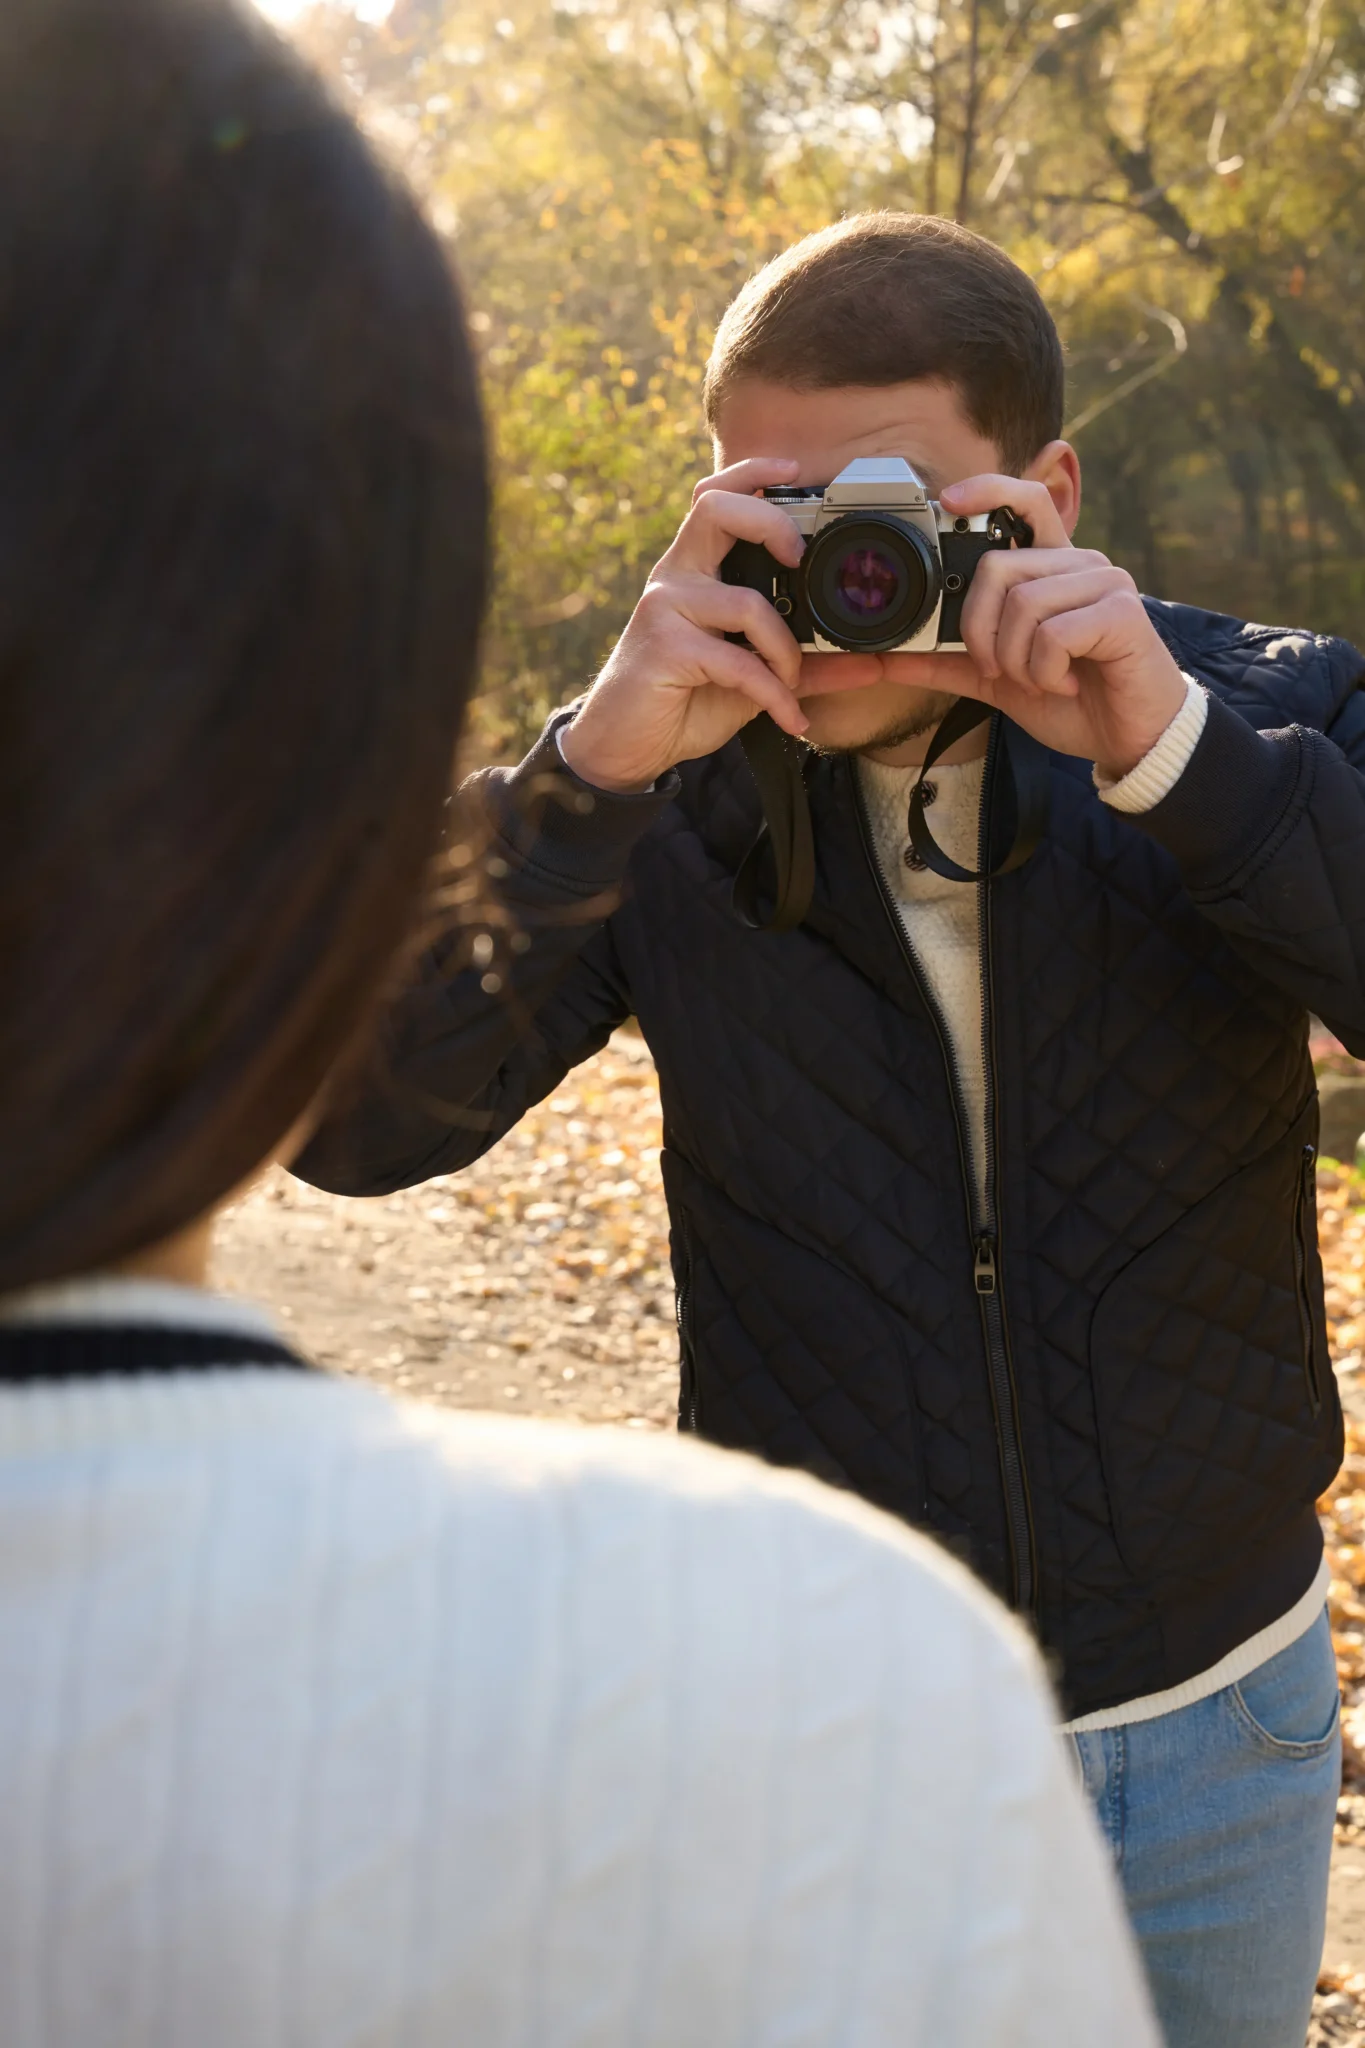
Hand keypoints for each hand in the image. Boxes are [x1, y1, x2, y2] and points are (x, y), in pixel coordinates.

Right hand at [558, 460, 807, 793]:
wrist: (626, 745)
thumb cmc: (684, 699)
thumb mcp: (752, 678)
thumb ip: (805, 664)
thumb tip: (872, 664)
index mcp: (695, 569)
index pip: (714, 498)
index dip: (750, 474)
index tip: (793, 471)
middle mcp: (676, 577)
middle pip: (716, 509)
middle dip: (771, 522)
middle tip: (800, 559)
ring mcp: (665, 608)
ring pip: (747, 602)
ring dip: (787, 650)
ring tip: (793, 685)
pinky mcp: (664, 648)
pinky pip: (738, 662)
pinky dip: (775, 694)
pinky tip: (789, 719)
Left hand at [937, 475, 1187, 779]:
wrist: (1129, 739)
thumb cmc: (1072, 701)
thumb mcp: (997, 680)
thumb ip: (947, 662)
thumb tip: (883, 658)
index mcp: (1052, 570)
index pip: (1024, 502)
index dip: (988, 490)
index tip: (948, 502)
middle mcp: (1080, 564)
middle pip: (998, 567)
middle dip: (980, 631)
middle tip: (998, 669)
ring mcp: (1105, 582)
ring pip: (1023, 603)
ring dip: (1016, 661)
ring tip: (1042, 681)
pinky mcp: (1122, 612)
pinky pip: (1054, 633)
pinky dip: (1045, 672)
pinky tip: (1067, 684)